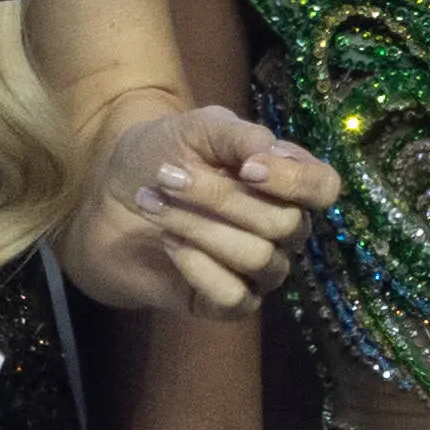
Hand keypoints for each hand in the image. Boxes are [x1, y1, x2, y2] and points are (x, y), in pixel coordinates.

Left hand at [62, 99, 340, 316]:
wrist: (105, 191)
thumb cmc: (161, 152)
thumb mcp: (201, 127)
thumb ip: (243, 136)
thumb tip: (268, 160)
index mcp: (288, 182)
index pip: (324, 188)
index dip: (294, 182)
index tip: (246, 167)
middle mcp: (283, 229)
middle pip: (284, 225)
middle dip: (221, 198)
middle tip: (167, 176)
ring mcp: (258, 269)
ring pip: (258, 260)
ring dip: (200, 228)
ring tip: (153, 204)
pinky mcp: (224, 302)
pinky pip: (234, 297)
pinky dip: (198, 267)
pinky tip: (168, 242)